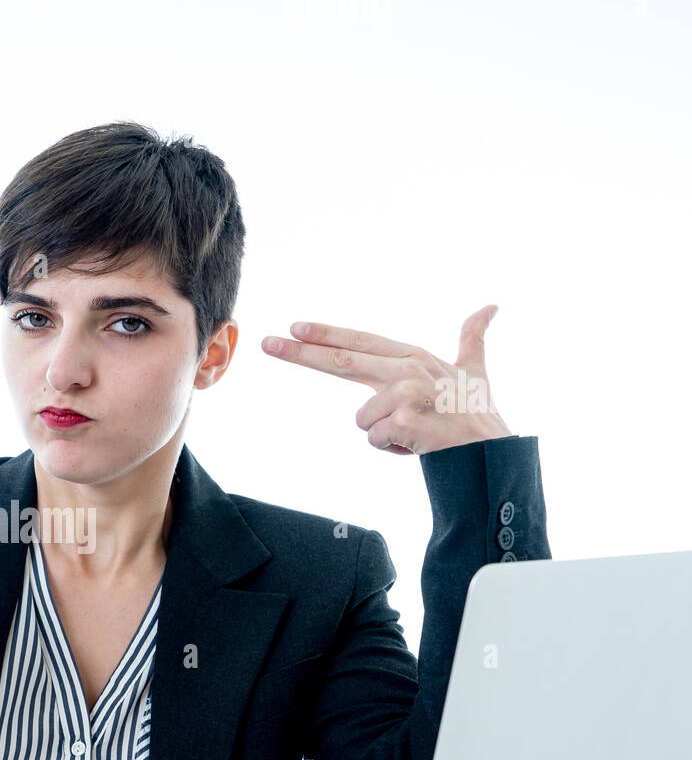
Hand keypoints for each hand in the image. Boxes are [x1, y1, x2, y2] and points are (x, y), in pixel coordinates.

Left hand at [261, 305, 511, 454]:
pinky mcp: (404, 419)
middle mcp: (409, 369)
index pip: (361, 341)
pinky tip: (417, 445)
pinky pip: (373, 438)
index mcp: (414, 357)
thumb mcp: (474, 371)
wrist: (492, 453)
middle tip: (267, 342)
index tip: (293, 327)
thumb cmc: (476, 415)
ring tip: (416, 433)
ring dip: (383, 434)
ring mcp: (407, 393)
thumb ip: (473, 338)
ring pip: (361, 418)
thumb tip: (491, 306)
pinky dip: (391, 449)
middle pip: (343, 360)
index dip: (326, 334)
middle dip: (300, 352)